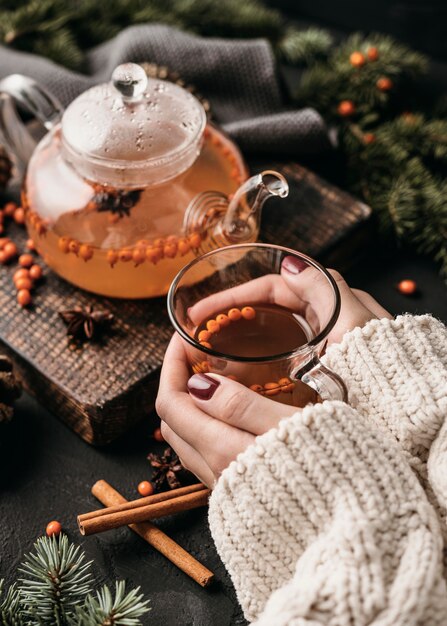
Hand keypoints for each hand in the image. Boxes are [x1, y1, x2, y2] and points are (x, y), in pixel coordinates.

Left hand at [156, 264, 391, 486]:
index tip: (184, 336)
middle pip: (173, 421)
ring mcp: (226, 485)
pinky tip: (229, 409)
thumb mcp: (288, 426)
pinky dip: (205, 424)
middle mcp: (215, 472)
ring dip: (189, 403)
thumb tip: (197, 383)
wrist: (355, 524)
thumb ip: (239, 405)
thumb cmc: (331, 466)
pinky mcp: (240, 491)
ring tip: (210, 374)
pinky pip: (206, 453)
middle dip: (176, 380)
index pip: (171, 402)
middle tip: (196, 351)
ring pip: (187, 438)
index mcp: (222, 450)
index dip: (171, 364)